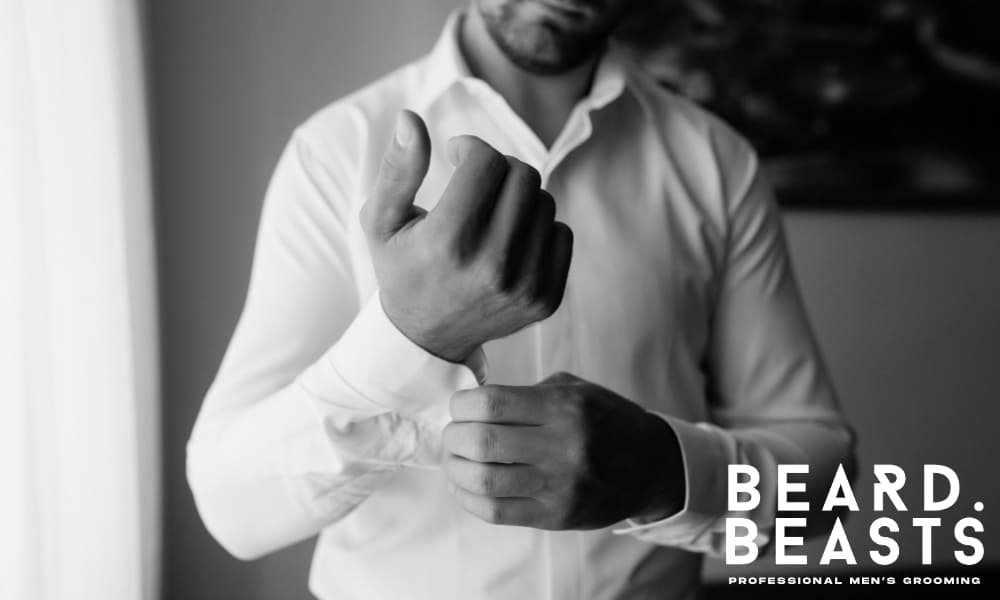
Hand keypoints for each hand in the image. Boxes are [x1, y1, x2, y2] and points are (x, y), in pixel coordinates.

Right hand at [360, 110, 573, 362]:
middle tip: (476, 183)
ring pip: (545, 202)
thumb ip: (396, 170)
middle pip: (522, 175)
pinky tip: (510, 241)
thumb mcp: (381, 222)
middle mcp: (491, 265)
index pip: (485, 161)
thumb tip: (411, 119)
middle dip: (498, 168)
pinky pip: (561, 234)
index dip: (470, 147)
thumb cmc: (402, 269)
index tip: (457, 157)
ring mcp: (524, 286)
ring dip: (519, 198)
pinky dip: (539, 229)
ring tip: (490, 216)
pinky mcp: (546, 299)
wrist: (426, 339)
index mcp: (447, 241)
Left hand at [442, 372, 685, 529]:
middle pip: (482, 441)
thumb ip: (528, 394)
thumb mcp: (576, 390)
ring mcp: (558, 485)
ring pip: (484, 479)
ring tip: (456, 461)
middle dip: (455, 436)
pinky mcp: (554, 516)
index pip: (492, 403)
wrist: (650, 467)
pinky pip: (496, 511)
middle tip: (454, 435)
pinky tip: (465, 487)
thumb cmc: (605, 420)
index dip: (463, 404)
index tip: (460, 407)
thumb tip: (475, 403)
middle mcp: (562, 446)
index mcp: (564, 408)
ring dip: (457, 469)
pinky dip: (468, 499)